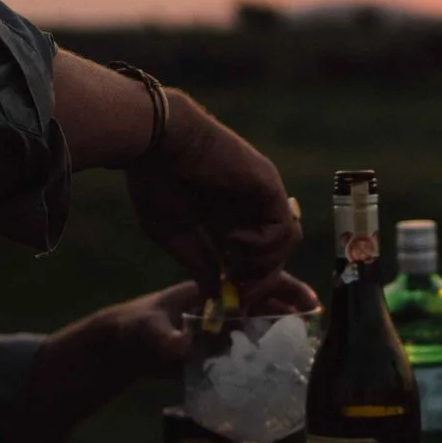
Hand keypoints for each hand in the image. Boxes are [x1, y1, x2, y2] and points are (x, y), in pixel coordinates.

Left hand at [94, 274, 320, 382]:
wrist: (124, 347)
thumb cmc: (135, 331)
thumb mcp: (149, 334)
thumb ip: (166, 341)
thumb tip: (182, 347)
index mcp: (214, 288)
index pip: (257, 279)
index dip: (286, 289)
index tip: (309, 303)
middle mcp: (224, 303)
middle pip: (269, 300)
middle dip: (295, 309)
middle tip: (320, 327)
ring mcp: (224, 325)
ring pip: (264, 322)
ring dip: (287, 331)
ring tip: (309, 350)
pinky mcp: (221, 347)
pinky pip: (252, 346)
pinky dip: (271, 352)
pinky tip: (286, 371)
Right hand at [125, 93, 300, 300]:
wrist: (157, 142)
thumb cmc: (155, 180)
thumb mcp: (174, 233)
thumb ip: (199, 262)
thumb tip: (215, 295)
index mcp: (226, 215)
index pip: (253, 256)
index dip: (246, 281)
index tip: (229, 299)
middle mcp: (250, 206)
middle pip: (276, 253)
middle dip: (259, 281)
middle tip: (237, 293)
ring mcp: (263, 195)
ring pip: (286, 243)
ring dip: (260, 263)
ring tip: (230, 259)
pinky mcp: (269, 187)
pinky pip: (284, 230)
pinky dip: (261, 245)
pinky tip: (231, 239)